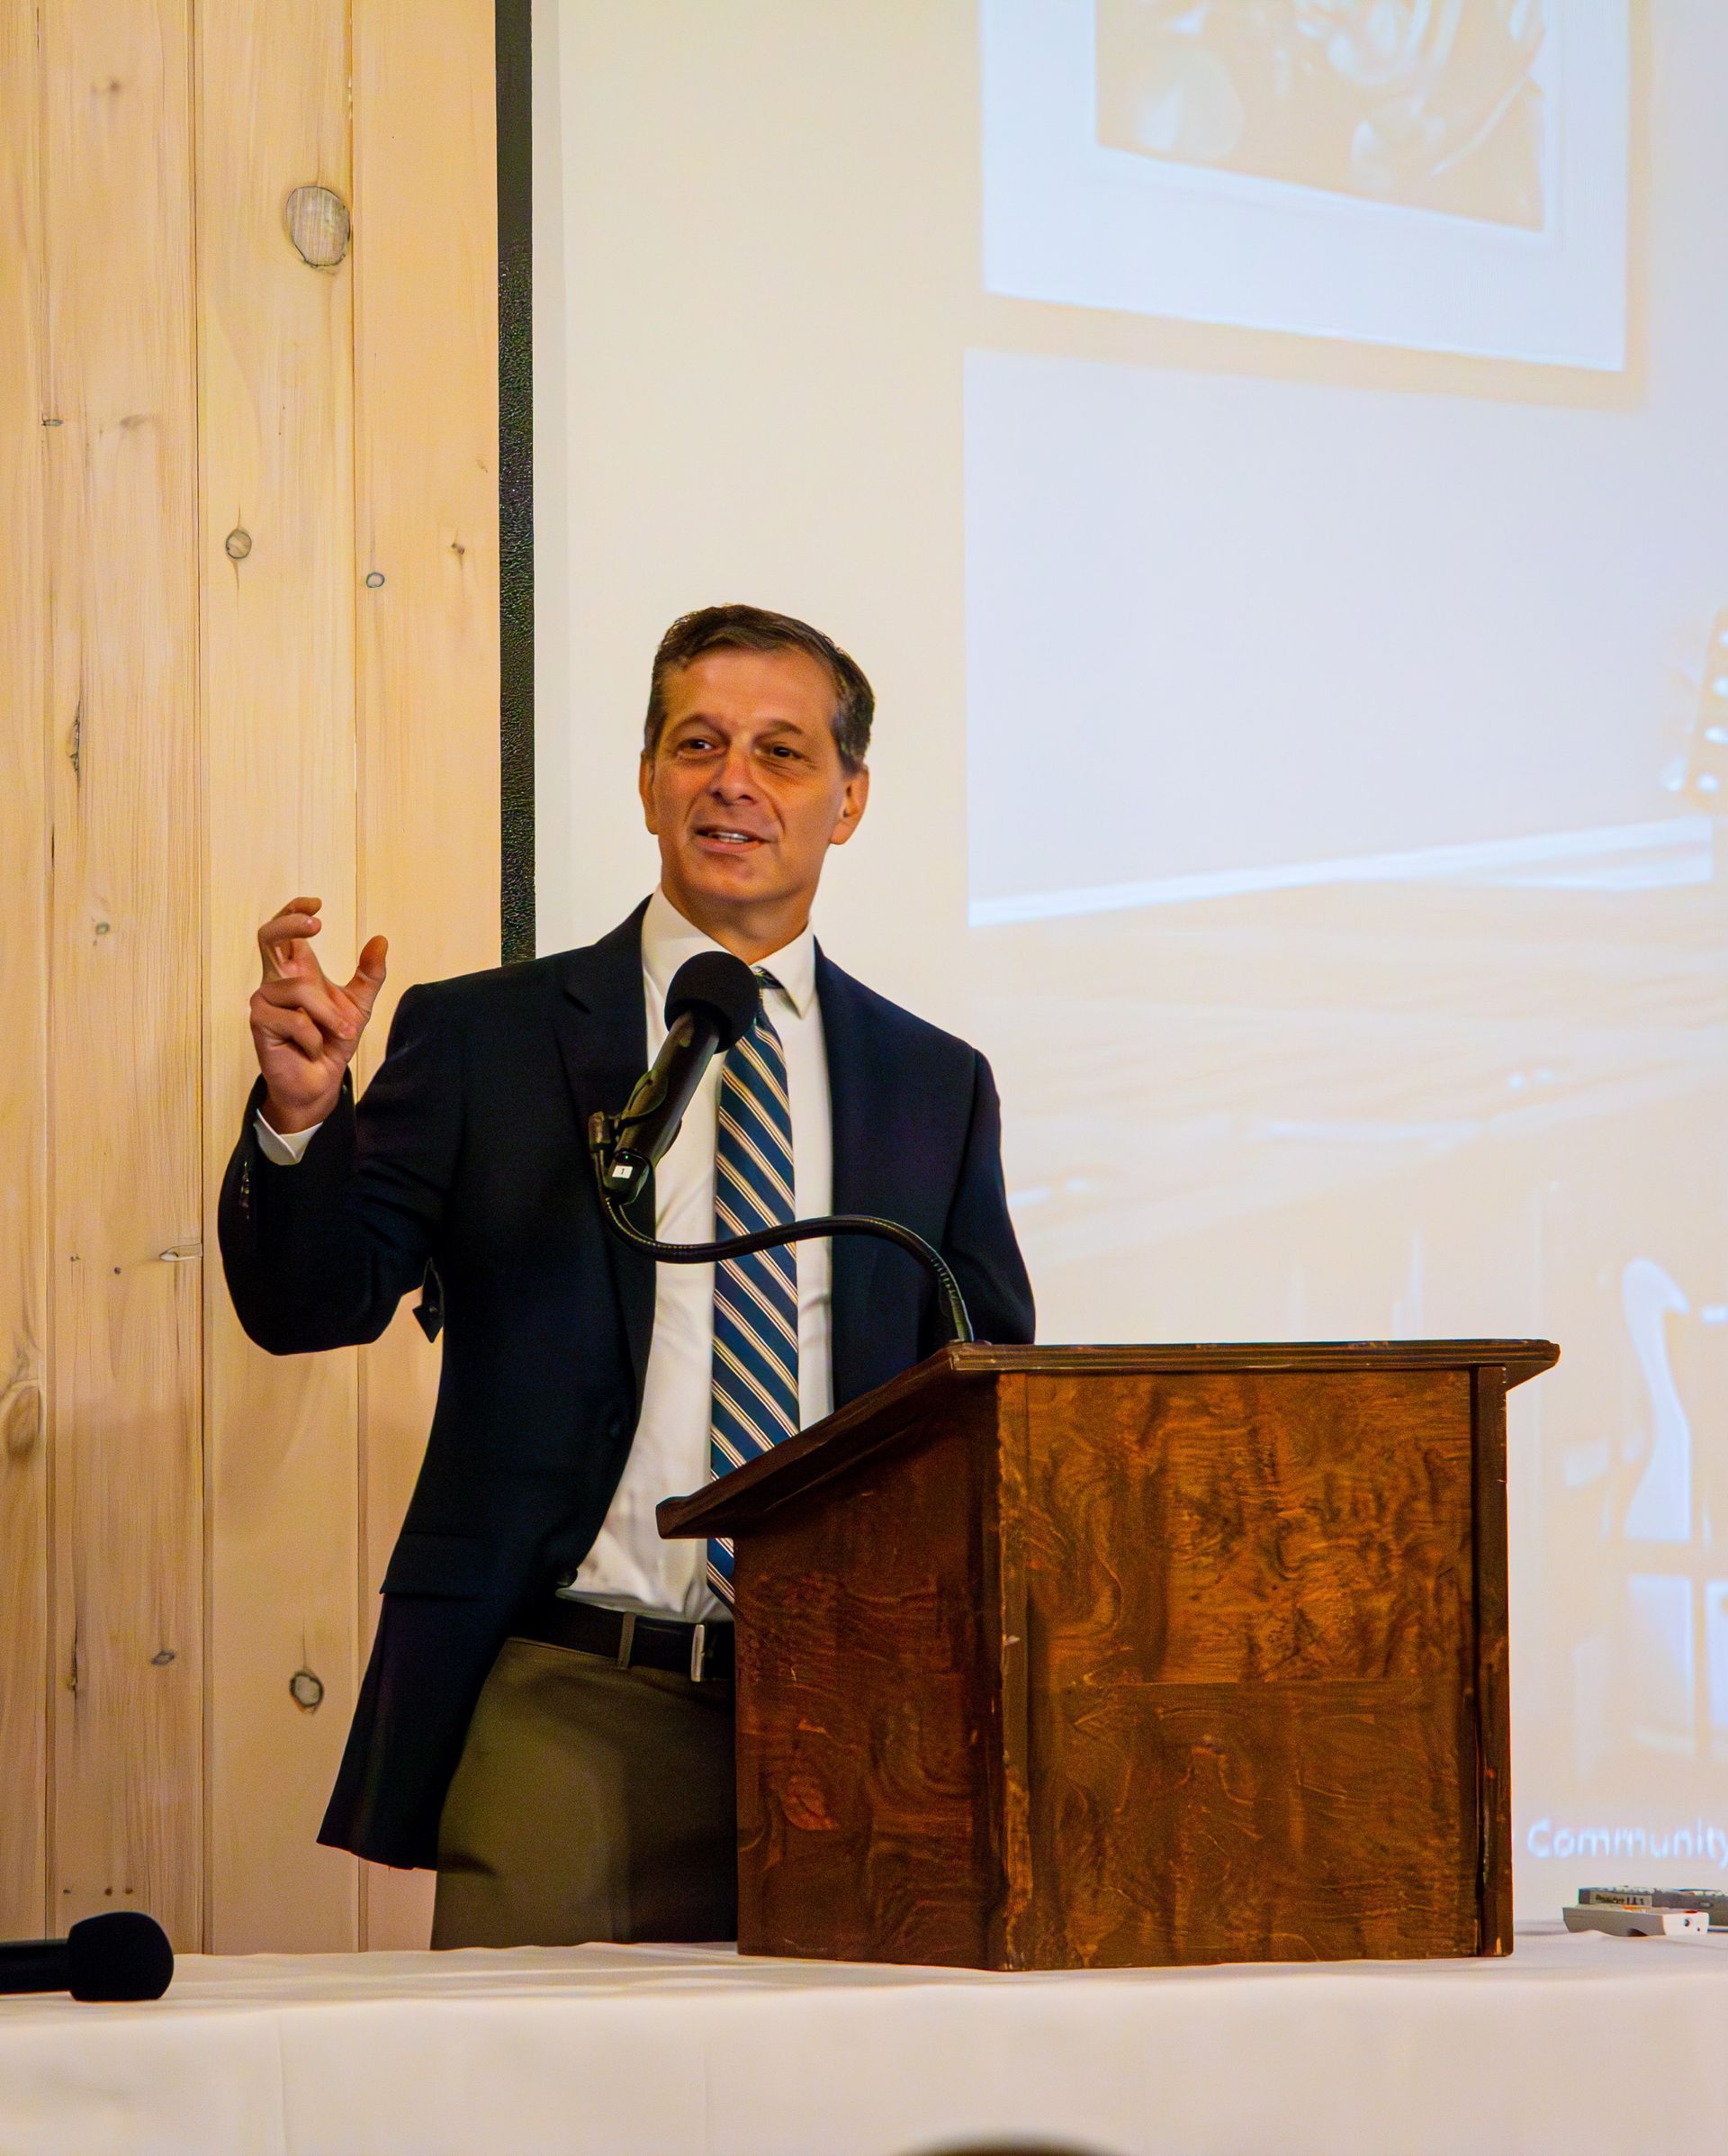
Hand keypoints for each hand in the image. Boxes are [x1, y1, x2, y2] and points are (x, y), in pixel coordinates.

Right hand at [250, 895, 388, 1133]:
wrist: (320, 1082)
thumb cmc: (333, 1041)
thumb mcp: (359, 1005)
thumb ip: (370, 974)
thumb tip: (381, 939)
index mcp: (297, 970)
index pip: (285, 931)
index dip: (293, 910)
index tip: (317, 903)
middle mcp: (276, 981)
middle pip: (267, 936)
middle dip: (290, 924)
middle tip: (317, 925)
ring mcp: (264, 1001)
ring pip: (300, 989)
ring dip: (330, 1015)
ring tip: (341, 1033)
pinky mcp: (260, 1024)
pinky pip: (297, 1022)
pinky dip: (315, 1038)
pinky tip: (312, 1049)